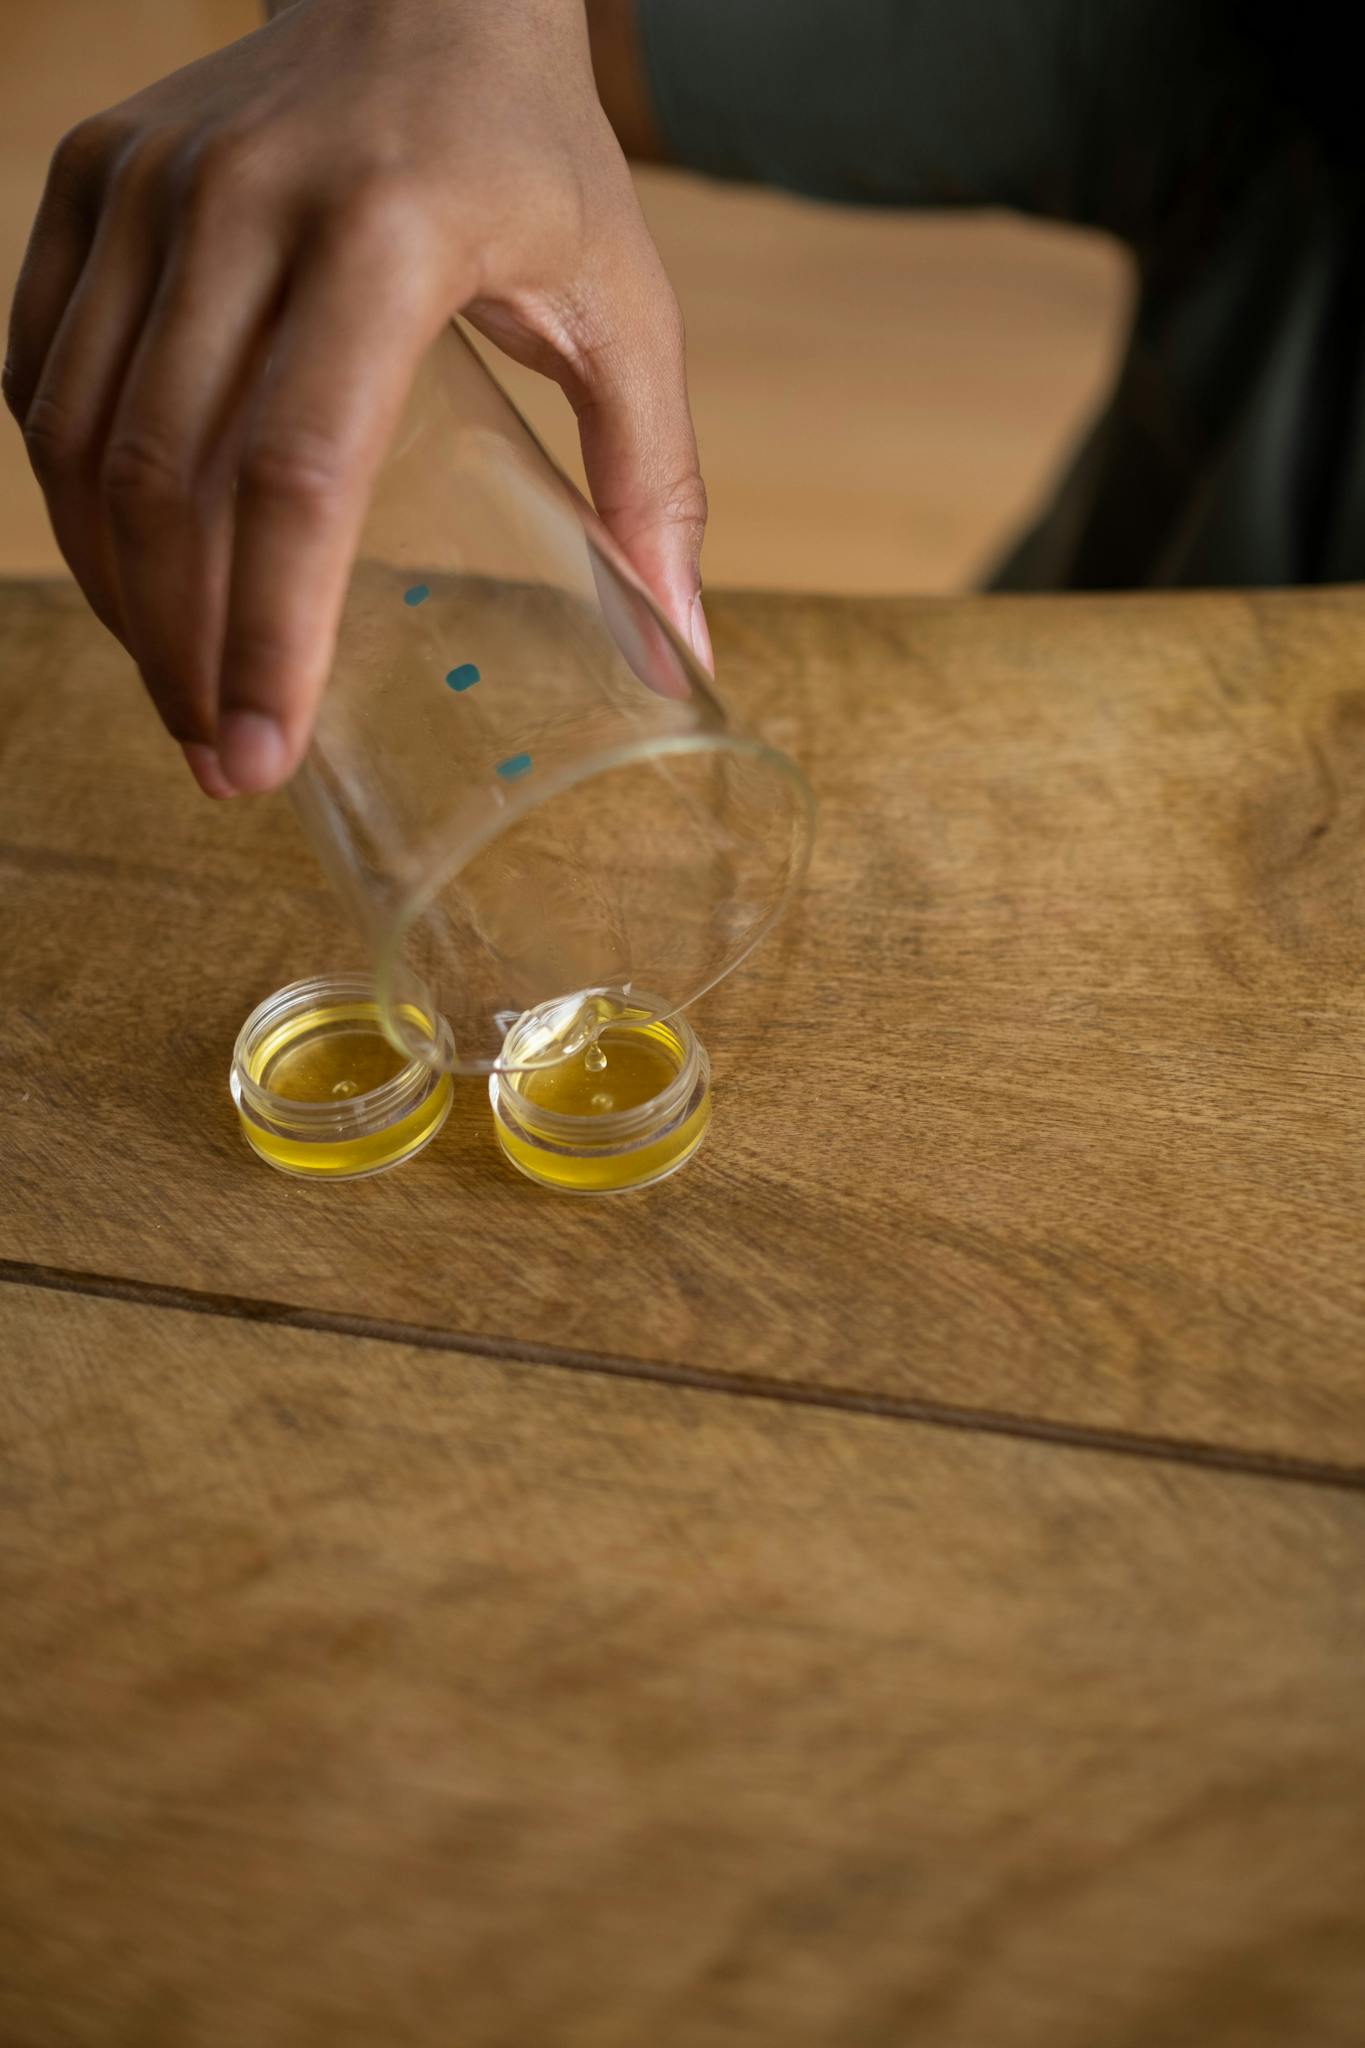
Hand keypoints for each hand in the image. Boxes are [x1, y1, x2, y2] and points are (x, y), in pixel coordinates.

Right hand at [4, 0, 707, 795]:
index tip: (261, 754)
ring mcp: (149, 185)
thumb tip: (688, 662)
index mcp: (391, 234)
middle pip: (165, 476)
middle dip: (183, 650)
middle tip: (223, 762)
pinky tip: (128, 577)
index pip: (296, 471)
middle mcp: (244, 200)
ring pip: (78, 435)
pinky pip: (39, 369)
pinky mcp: (90, 179)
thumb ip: (653, 481)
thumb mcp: (626, 307)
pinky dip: (70, 494)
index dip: (267, 634)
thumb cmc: (534, 158)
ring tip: (179, 695)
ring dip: (118, 594)